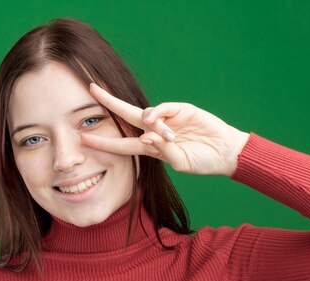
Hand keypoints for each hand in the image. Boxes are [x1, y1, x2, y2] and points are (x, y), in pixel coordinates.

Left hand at [80, 83, 249, 176]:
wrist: (225, 152)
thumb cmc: (203, 160)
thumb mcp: (180, 162)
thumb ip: (163, 151)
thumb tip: (147, 137)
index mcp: (151, 148)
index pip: (122, 143)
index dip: (103, 142)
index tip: (84, 139)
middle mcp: (155, 130)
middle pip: (126, 115)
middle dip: (109, 103)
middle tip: (92, 89)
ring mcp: (168, 118)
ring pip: (147, 115)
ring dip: (153, 125)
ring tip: (171, 137)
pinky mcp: (181, 109)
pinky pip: (163, 108)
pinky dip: (158, 115)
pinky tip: (160, 124)